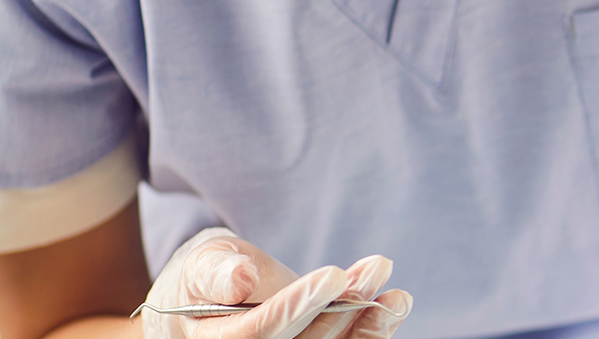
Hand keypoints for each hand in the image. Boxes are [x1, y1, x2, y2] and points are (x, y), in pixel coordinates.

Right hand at [140, 228, 412, 338]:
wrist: (221, 301)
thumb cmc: (209, 280)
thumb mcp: (204, 266)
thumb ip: (216, 274)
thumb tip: (241, 279)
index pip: (259, 332)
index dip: (297, 305)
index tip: (333, 275)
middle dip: (342, 305)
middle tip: (376, 266)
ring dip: (368, 320)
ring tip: (392, 288)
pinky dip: (373, 330)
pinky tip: (394, 304)